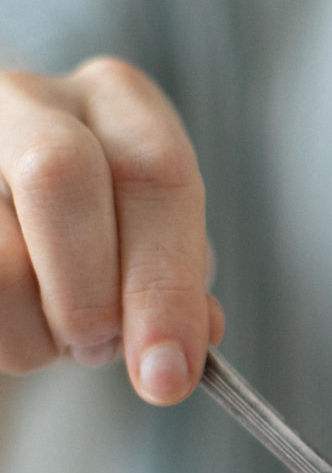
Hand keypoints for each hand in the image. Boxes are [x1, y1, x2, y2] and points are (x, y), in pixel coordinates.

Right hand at [0, 58, 222, 399]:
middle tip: (99, 346)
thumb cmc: (100, 247)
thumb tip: (172, 356)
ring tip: (57, 330)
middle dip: (90, 294)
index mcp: (118, 104)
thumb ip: (175, 292)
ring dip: (40, 329)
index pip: (155, 172)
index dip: (165, 285)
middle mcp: (34, 99)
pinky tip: (22, 323)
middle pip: (58, 173)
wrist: (21, 224)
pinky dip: (8, 336)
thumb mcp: (152, 259)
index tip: (169, 373)